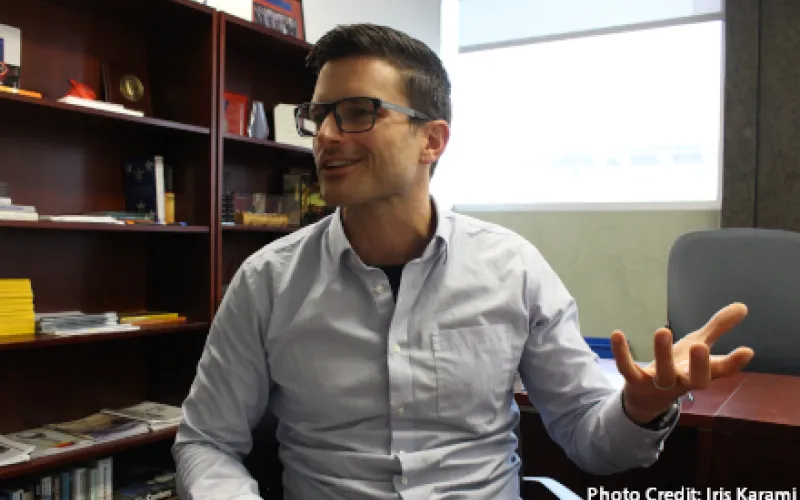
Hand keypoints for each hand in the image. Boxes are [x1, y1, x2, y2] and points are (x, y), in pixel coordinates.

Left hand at [610, 302, 754, 423]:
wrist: (648, 396)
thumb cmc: (679, 367)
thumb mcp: (698, 345)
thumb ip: (717, 328)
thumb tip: (742, 307)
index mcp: (701, 374)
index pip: (721, 371)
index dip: (734, 363)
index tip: (746, 351)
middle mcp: (683, 382)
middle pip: (695, 380)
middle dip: (698, 364)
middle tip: (699, 345)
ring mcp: (659, 384)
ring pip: (663, 374)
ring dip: (662, 353)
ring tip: (663, 330)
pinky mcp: (635, 381)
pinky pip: (627, 369)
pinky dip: (622, 353)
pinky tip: (617, 333)